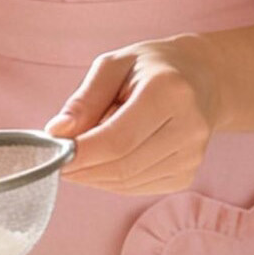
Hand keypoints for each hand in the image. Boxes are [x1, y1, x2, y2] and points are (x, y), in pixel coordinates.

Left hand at [46, 35, 221, 195]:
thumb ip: (84, 100)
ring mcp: (192, 156)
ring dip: (94, 175)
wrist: (201, 79)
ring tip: (83, 152)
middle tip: (57, 158)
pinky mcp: (186, 175)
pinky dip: (111, 180)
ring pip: (127, 182)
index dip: (81, 154)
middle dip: (82, 168)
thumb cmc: (150, 68)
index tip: (52, 153)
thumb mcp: (112, 66)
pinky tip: (105, 159)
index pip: (117, 139)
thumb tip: (57, 133)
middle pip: (122, 166)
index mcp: (169, 92)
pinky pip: (137, 188)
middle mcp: (189, 127)